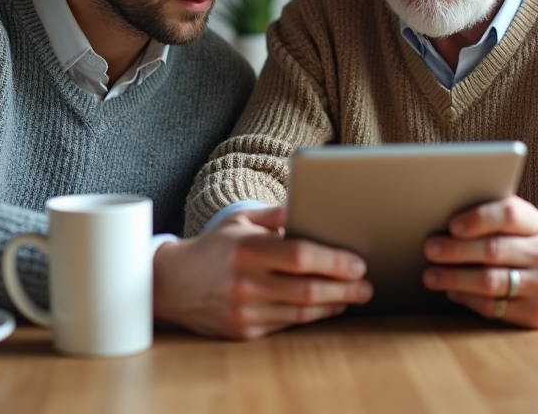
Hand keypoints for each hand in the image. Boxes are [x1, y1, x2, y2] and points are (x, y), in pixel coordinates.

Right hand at [153, 206, 372, 339]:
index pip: (300, 256)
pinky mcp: (243, 331)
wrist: (171, 285)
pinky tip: (327, 307)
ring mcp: (243, 310)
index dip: (333, 261)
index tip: (357, 262)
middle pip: (308, 289)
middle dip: (345, 288)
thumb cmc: (213, 248)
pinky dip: (311, 316)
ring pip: (302, 311)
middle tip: (366, 284)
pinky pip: (287, 324)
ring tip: (354, 295)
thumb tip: (310, 206)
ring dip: (334, 304)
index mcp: (246, 249)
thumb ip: (276, 216)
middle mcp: (245, 282)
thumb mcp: (240, 222)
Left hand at [421, 196, 537, 327]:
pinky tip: (453, 292)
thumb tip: (450, 221)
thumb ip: (501, 218)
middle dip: (456, 251)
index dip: (479, 218)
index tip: (452, 224)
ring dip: (455, 279)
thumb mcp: (533, 223)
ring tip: (432, 275)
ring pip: (491, 283)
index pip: (510, 215)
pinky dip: (468, 300)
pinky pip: (495, 308)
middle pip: (495, 251)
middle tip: (430, 249)